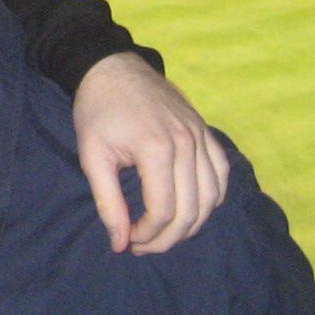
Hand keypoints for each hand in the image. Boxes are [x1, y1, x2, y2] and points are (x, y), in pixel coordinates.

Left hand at [72, 53, 229, 254]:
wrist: (112, 68)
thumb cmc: (97, 111)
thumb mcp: (91, 157)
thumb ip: (108, 202)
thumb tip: (119, 243)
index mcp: (157, 149)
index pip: (164, 212)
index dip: (147, 236)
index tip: (128, 241)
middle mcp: (188, 144)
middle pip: (191, 211)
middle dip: (168, 239)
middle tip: (143, 245)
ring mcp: (201, 136)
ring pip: (212, 198)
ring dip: (192, 225)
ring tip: (165, 233)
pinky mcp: (206, 131)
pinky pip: (222, 174)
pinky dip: (212, 198)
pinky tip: (192, 209)